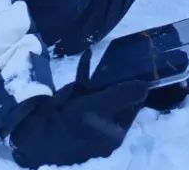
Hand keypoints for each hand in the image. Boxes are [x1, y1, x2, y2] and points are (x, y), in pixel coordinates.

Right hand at [8, 53, 152, 167]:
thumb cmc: (75, 122)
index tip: (141, 69)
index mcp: (114, 133)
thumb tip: (147, 86)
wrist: (40, 129)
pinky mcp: (74, 105)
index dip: (136, 90)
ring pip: (101, 91)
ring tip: (109, 55)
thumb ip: (124, 95)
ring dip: (103, 73)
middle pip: (117, 99)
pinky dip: (86, 71)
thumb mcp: (102, 106)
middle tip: (125, 57)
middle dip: (119, 79)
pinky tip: (87, 55)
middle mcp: (103, 125)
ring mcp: (89, 115)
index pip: (132, 109)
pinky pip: (84, 86)